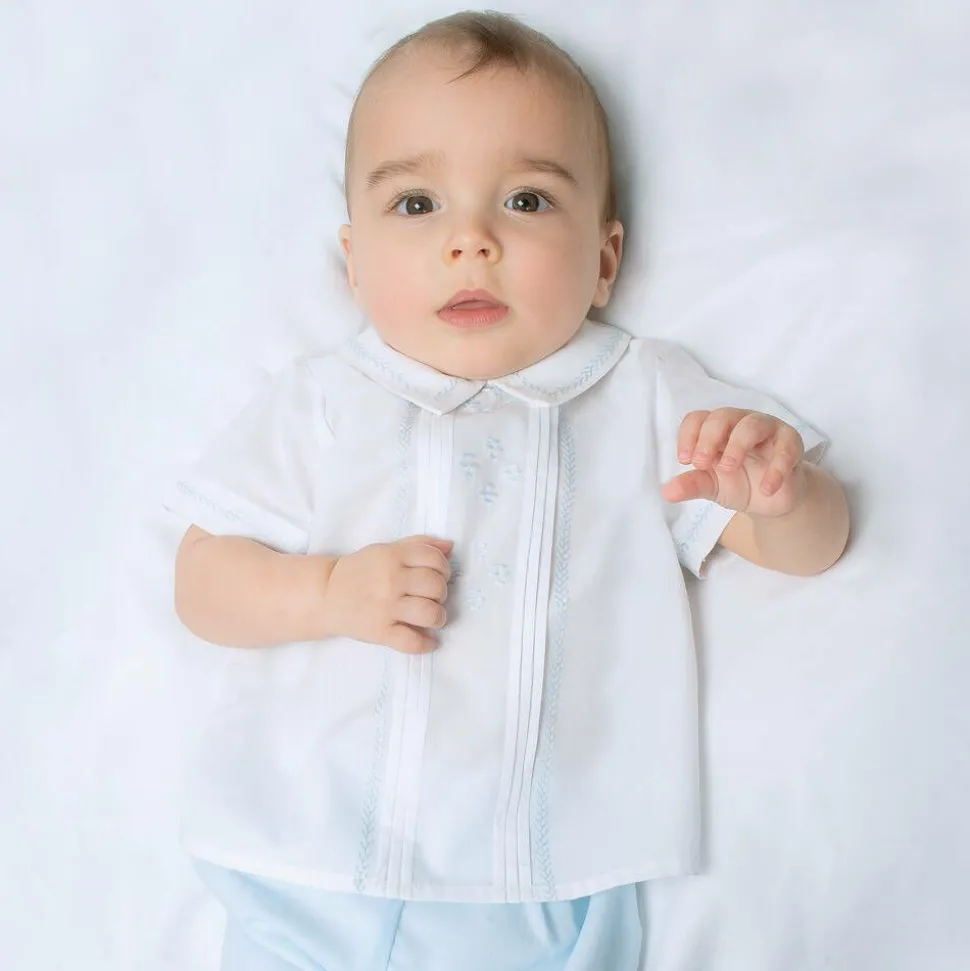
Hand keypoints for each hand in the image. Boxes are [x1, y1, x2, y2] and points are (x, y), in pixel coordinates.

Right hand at [321, 535, 452, 652]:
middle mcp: (391, 580)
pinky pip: (412, 641)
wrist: (326, 595)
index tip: (440, 575)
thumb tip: (449, 546)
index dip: (444, 567)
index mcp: (393, 556)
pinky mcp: (380, 631)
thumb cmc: (361, 571)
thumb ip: (417, 544)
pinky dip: (426, 644)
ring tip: (432, 617)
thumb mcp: (386, 550)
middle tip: (433, 597)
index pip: (434, 558)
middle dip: (441, 593)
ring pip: (430, 613)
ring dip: (438, 617)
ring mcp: (385, 607)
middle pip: (436, 586)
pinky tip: (429, 641)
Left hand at [661, 409, 805, 516]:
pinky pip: (785, 448)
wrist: (772, 500)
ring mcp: (767, 430)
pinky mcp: (791, 443)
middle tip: (701, 463)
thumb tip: (667, 492)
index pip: (697, 419)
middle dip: (709, 438)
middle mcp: (739, 423)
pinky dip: (775, 469)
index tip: (684, 460)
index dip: (688, 435)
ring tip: (728, 468)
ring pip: (752, 424)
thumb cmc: (738, 482)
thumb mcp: (712, 486)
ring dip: (738, 445)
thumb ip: (692, 485)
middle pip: (722, 416)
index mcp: (715, 430)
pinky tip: (766, 489)